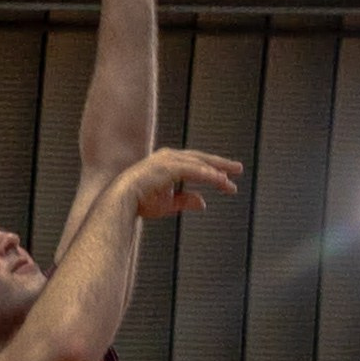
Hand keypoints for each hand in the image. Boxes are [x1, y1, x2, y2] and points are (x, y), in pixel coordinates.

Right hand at [128, 146, 242, 221]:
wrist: (120, 201)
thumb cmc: (140, 202)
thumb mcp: (168, 204)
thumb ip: (186, 200)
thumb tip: (204, 202)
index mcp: (169, 163)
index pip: (196, 164)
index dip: (213, 170)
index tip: (227, 180)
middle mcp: (169, 157)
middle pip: (201, 159)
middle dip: (220, 164)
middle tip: (239, 169)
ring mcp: (168, 160)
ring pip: (199, 164)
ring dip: (216, 171)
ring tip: (230, 180)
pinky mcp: (167, 167)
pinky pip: (193, 170)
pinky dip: (207, 175)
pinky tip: (219, 181)